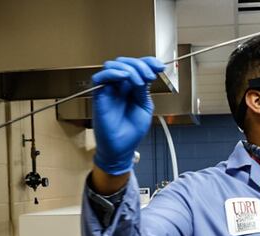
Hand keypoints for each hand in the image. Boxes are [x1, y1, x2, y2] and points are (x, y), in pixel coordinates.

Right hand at [92, 57, 165, 175]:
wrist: (121, 148)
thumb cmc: (131, 132)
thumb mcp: (144, 107)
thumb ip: (143, 90)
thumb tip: (145, 75)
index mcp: (132, 87)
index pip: (138, 66)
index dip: (149, 62)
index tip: (160, 67)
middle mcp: (120, 86)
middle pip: (126, 62)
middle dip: (141, 65)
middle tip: (150, 76)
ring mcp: (109, 89)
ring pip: (113, 65)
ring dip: (129, 69)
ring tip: (139, 82)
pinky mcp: (99, 95)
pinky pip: (100, 77)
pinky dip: (112, 73)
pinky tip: (124, 77)